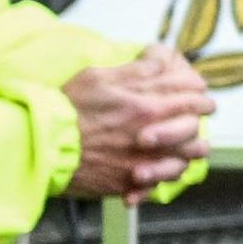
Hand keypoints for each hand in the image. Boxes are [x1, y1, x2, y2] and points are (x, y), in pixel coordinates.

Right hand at [58, 43, 209, 199]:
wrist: (42, 147)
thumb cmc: (65, 110)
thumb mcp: (98, 77)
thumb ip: (135, 71)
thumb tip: (160, 61)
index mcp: (146, 107)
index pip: (192, 96)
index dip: (199, 91)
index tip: (199, 91)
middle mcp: (151, 136)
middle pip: (195, 126)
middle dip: (201, 117)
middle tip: (201, 113)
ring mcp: (143, 161)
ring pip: (187, 157)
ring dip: (191, 147)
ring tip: (191, 142)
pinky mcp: (130, 181)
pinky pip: (164, 181)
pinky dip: (168, 173)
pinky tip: (165, 164)